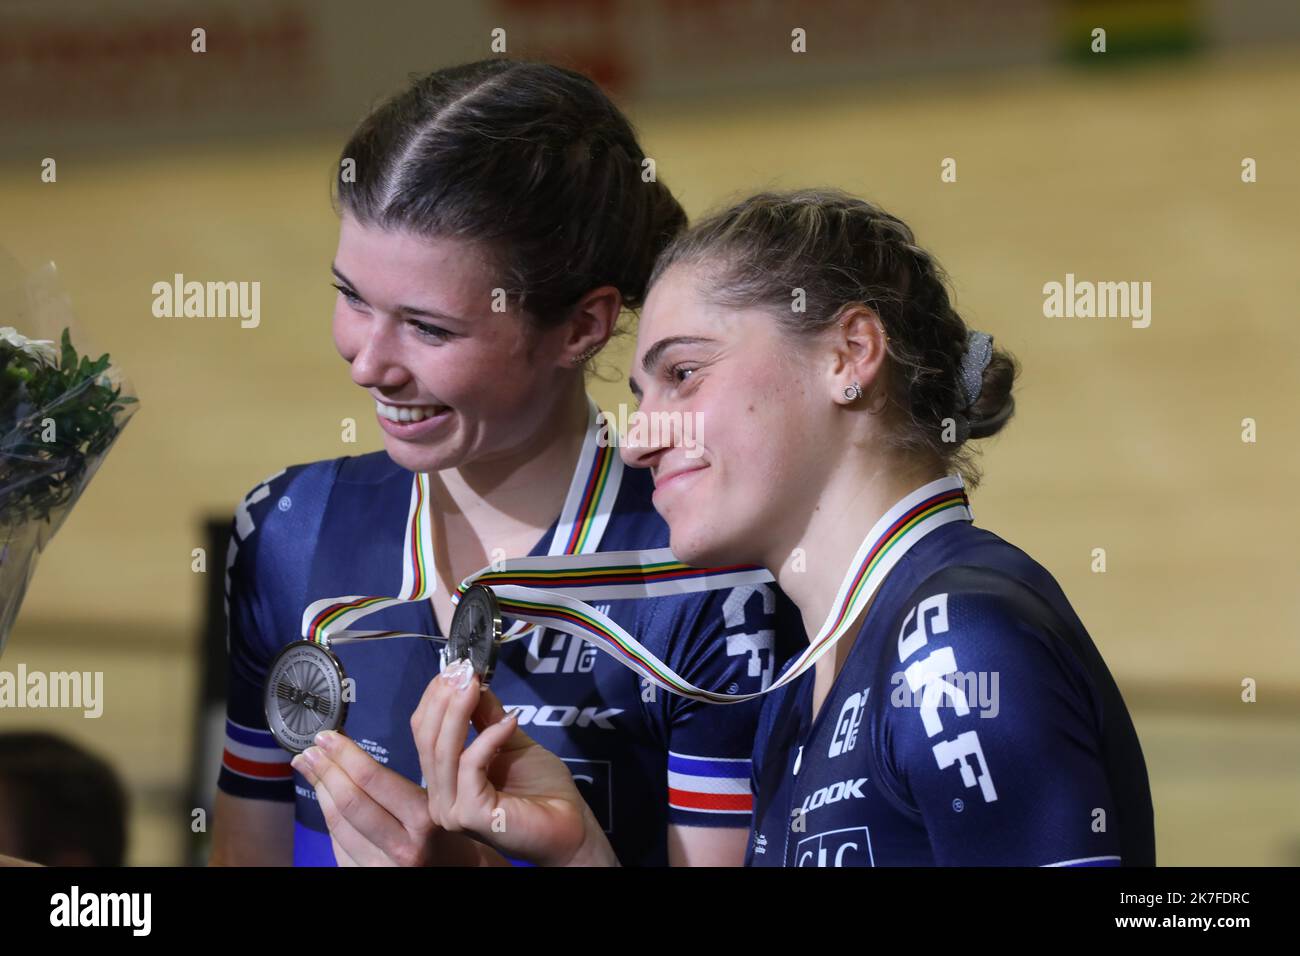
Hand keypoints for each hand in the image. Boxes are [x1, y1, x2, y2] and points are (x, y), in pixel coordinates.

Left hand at [291, 730, 500, 865]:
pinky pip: (338, 844)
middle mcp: (402, 847)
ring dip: (319, 790)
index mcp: (424, 819)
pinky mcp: (365, 879)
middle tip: (310, 749)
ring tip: (310, 768)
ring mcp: (380, 868)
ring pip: (337, 823)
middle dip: (325, 770)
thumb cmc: (450, 834)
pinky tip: (325, 799)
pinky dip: (328, 817)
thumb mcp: (438, 804)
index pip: (373, 779)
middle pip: (349, 801)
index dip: (344, 754)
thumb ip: (402, 785)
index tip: (327, 736)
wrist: (461, 874)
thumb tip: (354, 754)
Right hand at [411, 659, 618, 865]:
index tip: (456, 667)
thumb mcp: (509, 740)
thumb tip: (471, 680)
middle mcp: (440, 795)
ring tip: (475, 684)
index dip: (436, 698)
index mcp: (444, 778)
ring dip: (459, 711)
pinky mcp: (469, 814)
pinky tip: (510, 721)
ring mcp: (450, 809)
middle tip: (464, 671)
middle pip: (427, 738)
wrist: (570, 825)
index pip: (423, 732)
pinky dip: (488, 738)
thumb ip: (486, 716)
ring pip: (443, 750)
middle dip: (444, 699)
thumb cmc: (542, 789)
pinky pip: (470, 764)